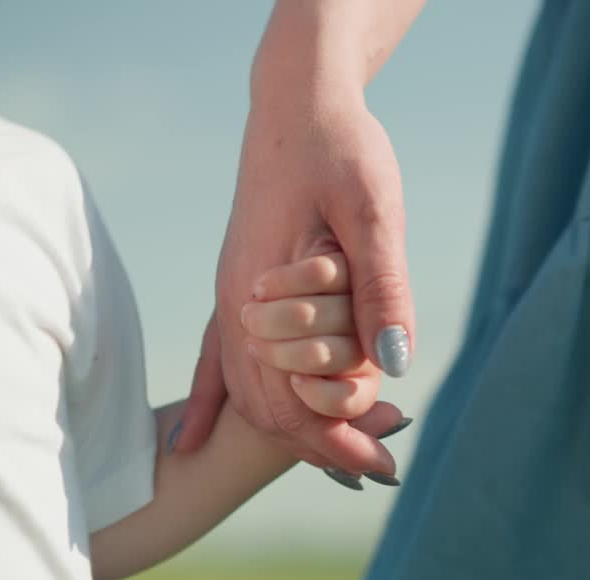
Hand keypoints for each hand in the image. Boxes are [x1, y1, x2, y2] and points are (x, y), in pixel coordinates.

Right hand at [173, 91, 414, 476]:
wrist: (294, 100)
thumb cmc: (339, 147)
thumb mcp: (374, 209)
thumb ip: (383, 286)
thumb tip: (396, 365)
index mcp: (267, 290)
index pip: (294, 397)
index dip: (338, 439)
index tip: (383, 466)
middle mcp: (237, 302)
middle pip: (266, 407)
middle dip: (320, 445)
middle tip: (378, 469)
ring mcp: (230, 295)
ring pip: (244, 390)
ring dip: (289, 429)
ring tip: (342, 457)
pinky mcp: (235, 282)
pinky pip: (214, 357)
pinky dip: (210, 402)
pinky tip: (193, 442)